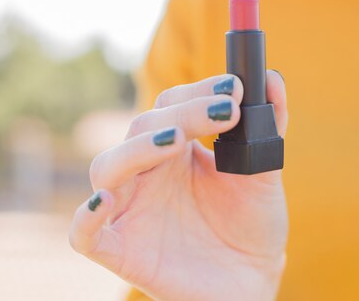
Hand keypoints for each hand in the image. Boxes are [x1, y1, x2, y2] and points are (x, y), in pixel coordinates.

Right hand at [69, 70, 288, 300]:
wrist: (252, 281)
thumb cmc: (251, 226)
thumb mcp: (263, 173)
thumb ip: (267, 128)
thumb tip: (273, 78)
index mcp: (177, 150)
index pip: (171, 105)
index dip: (198, 92)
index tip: (235, 88)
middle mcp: (148, 173)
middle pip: (142, 127)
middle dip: (182, 114)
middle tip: (225, 111)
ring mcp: (131, 210)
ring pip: (108, 168)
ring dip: (137, 149)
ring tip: (176, 140)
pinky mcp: (120, 250)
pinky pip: (85, 235)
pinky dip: (86, 218)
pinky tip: (107, 200)